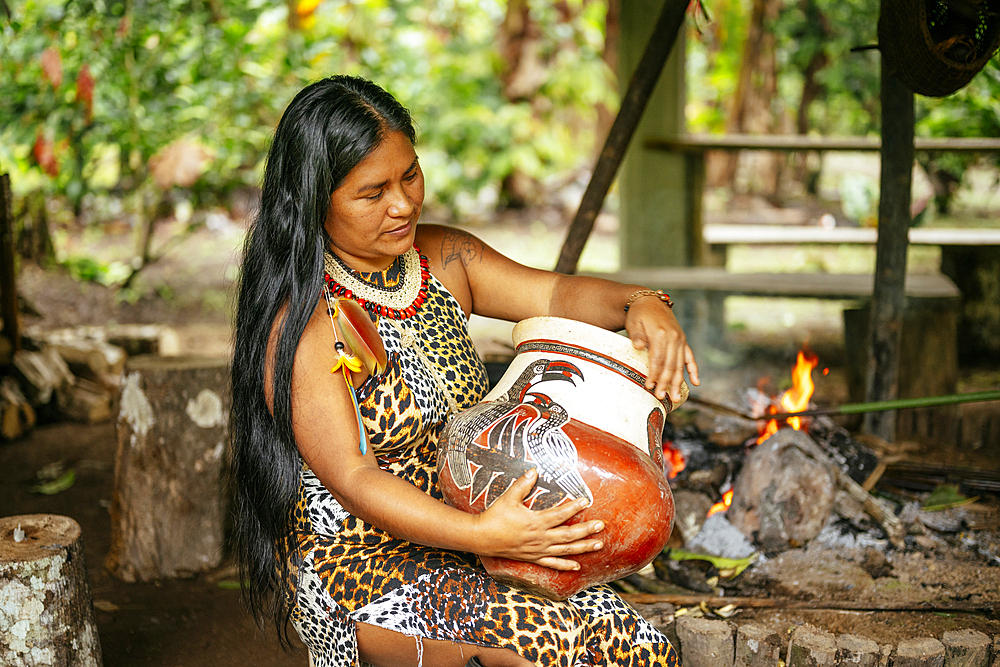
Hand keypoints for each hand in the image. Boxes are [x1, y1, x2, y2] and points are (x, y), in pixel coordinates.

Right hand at [472, 469, 604, 570]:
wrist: (482, 538)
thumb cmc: (495, 516)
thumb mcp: (508, 498)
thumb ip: (522, 484)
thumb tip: (533, 470)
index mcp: (536, 522)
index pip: (560, 514)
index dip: (574, 508)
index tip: (586, 501)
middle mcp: (540, 538)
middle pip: (569, 535)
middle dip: (587, 530)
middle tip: (601, 525)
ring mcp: (538, 550)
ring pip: (565, 550)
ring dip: (583, 547)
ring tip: (599, 544)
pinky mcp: (533, 558)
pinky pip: (552, 564)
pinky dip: (565, 565)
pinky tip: (577, 566)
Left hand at [625, 296, 699, 402]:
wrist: (650, 301)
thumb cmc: (639, 314)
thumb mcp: (634, 322)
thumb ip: (637, 336)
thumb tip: (638, 347)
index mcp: (661, 334)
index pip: (658, 359)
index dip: (654, 374)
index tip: (649, 386)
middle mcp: (673, 337)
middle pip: (670, 364)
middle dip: (665, 382)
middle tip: (660, 396)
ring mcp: (680, 339)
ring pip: (679, 364)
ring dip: (678, 382)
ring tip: (676, 397)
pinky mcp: (682, 340)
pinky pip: (689, 357)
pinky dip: (693, 370)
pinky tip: (696, 382)